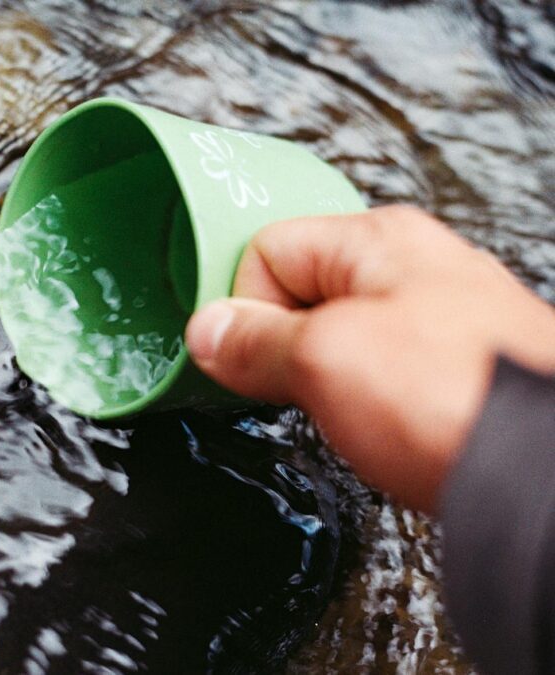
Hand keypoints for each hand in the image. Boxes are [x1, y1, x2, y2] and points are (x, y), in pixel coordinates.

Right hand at [186, 205, 554, 511]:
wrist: (548, 472)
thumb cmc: (458, 399)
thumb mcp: (325, 359)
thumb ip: (253, 341)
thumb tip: (208, 331)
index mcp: (377, 240)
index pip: (267, 249)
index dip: (244, 306)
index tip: (243, 357)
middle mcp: (412, 269)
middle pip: (301, 294)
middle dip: (282, 347)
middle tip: (298, 387)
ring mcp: (439, 322)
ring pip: (339, 341)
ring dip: (323, 381)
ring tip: (349, 413)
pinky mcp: (454, 373)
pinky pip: (378, 375)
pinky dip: (365, 404)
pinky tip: (382, 431)